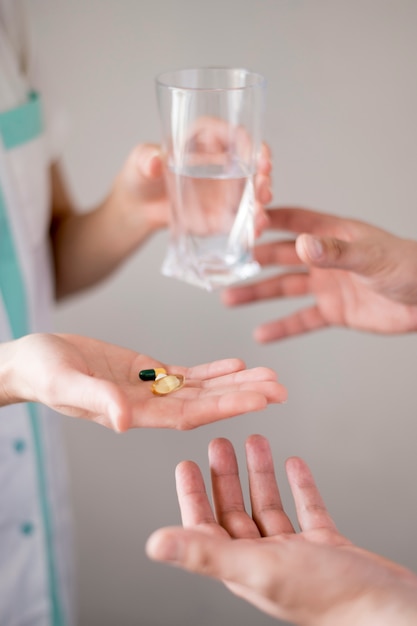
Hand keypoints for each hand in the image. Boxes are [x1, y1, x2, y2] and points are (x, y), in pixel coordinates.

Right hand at [0, 334, 285, 431]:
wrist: (32, 361)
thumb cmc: (42, 372)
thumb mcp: (65, 382)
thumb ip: (97, 400)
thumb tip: (126, 422)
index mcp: (134, 414)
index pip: (190, 414)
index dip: (227, 405)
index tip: (261, 399)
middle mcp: (148, 407)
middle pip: (206, 403)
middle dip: (243, 395)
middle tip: (282, 388)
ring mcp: (149, 390)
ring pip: (202, 387)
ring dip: (236, 382)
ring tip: (271, 376)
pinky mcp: (146, 372)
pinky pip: (186, 373)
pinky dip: (212, 369)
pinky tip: (236, 363)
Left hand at [107, 140, 271, 238]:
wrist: (138, 209)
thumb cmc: (140, 176)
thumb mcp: (139, 162)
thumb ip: (146, 159)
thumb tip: (154, 162)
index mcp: (207, 139)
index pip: (235, 134)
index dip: (249, 143)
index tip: (256, 155)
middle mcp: (223, 163)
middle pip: (252, 163)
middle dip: (263, 174)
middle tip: (264, 185)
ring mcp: (227, 190)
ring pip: (253, 192)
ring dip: (261, 201)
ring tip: (260, 214)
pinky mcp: (223, 214)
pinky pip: (242, 218)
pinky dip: (251, 225)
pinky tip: (254, 231)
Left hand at [146, 435, 416, 625]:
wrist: (384, 609)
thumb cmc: (324, 596)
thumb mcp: (256, 567)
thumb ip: (204, 553)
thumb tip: (153, 545)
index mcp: (241, 566)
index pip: (205, 527)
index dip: (192, 495)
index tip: (185, 464)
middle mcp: (264, 560)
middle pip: (236, 512)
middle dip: (226, 477)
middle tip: (219, 443)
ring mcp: (297, 555)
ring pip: (270, 507)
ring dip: (260, 475)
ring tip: (256, 442)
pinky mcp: (326, 549)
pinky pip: (307, 510)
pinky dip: (299, 486)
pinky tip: (294, 465)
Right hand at [221, 207, 416, 341]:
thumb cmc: (407, 267)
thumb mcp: (370, 257)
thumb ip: (335, 252)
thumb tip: (301, 244)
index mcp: (333, 235)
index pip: (294, 221)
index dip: (268, 220)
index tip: (240, 221)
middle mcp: (325, 259)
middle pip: (281, 256)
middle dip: (253, 259)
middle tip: (225, 264)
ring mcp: (328, 285)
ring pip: (284, 288)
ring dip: (257, 294)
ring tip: (229, 298)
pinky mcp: (334, 311)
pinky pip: (302, 320)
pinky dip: (282, 327)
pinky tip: (262, 333)